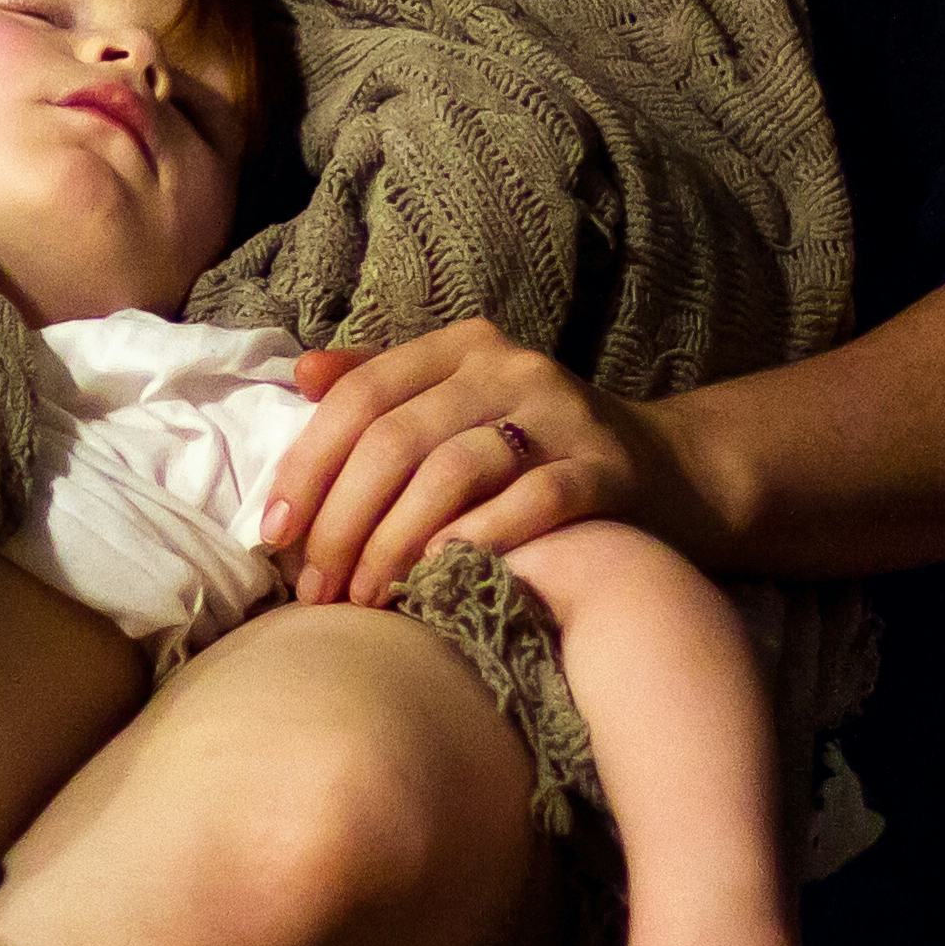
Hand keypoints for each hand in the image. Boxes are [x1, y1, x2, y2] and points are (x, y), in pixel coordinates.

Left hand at [266, 317, 733, 602]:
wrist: (671, 475)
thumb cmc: (536, 450)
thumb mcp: (459, 405)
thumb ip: (384, 386)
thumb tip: (301, 374)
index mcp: (462, 347)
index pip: (362, 395)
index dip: (309, 464)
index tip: (273, 533)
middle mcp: (511, 368)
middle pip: (397, 438)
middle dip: (342, 520)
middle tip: (316, 587)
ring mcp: (563, 415)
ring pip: (452, 471)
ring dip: (395, 543)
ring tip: (366, 598)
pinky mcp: (606, 470)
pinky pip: (531, 503)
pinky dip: (476, 541)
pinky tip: (438, 580)